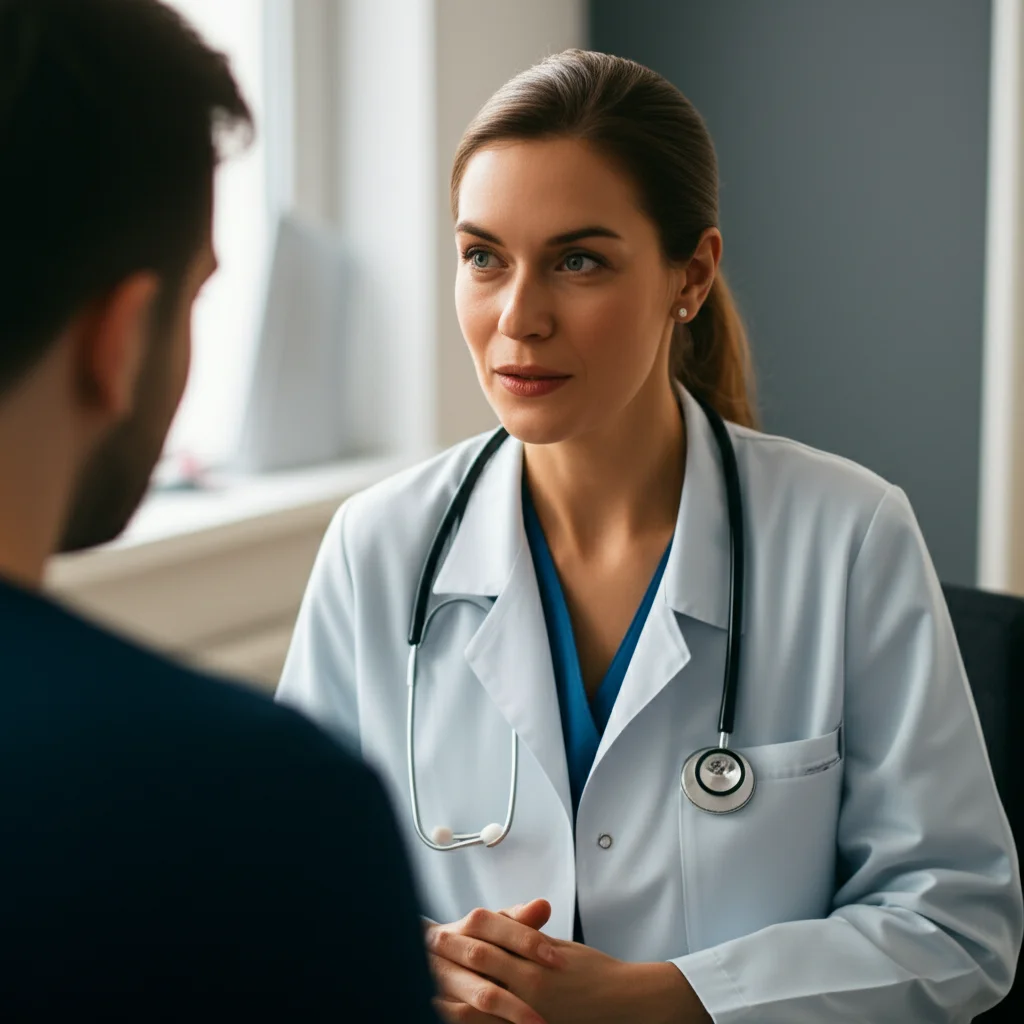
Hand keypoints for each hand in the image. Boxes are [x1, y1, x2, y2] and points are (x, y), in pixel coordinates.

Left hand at [429, 900, 710, 1023]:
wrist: (628, 1003)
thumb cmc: (597, 973)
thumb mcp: (560, 948)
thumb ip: (527, 939)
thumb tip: (500, 931)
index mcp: (532, 954)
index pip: (486, 934)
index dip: (459, 931)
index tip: (436, 929)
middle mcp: (527, 980)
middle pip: (475, 964)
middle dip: (445, 959)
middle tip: (420, 953)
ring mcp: (527, 1010)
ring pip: (475, 1004)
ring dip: (447, 997)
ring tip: (422, 991)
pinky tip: (453, 1018)